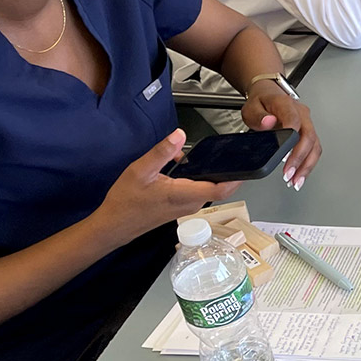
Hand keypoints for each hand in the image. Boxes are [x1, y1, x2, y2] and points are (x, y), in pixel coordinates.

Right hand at [96, 129, 238, 243]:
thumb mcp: (140, 170)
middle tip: (229, 150)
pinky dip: (197, 177)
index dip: (237, 177)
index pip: (222, 188)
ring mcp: (187, 206)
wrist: (113, 226)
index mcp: (185, 195)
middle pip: (220, 186)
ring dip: (209, 172)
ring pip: (208, 187)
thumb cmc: (125, 201)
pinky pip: (197, 189)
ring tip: (204, 154)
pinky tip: (182, 165)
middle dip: (226, 169)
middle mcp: (191, 203)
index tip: (247, 163)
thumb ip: (161, 152)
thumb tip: (179, 135)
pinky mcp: (181, 206)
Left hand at [242, 82, 322, 190]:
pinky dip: (308, 164)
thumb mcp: (251, 107)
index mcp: (286, 105)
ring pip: (315, 146)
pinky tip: (300, 175)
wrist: (268, 94)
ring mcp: (307, 123)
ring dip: (307, 165)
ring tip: (296, 181)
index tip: (285, 156)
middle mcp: (301, 114)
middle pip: (309, 137)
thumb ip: (258, 116)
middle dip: (300, 160)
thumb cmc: (260, 102)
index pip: (295, 121)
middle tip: (289, 175)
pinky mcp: (309, 132)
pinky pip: (314, 149)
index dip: (292, 139)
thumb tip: (268, 122)